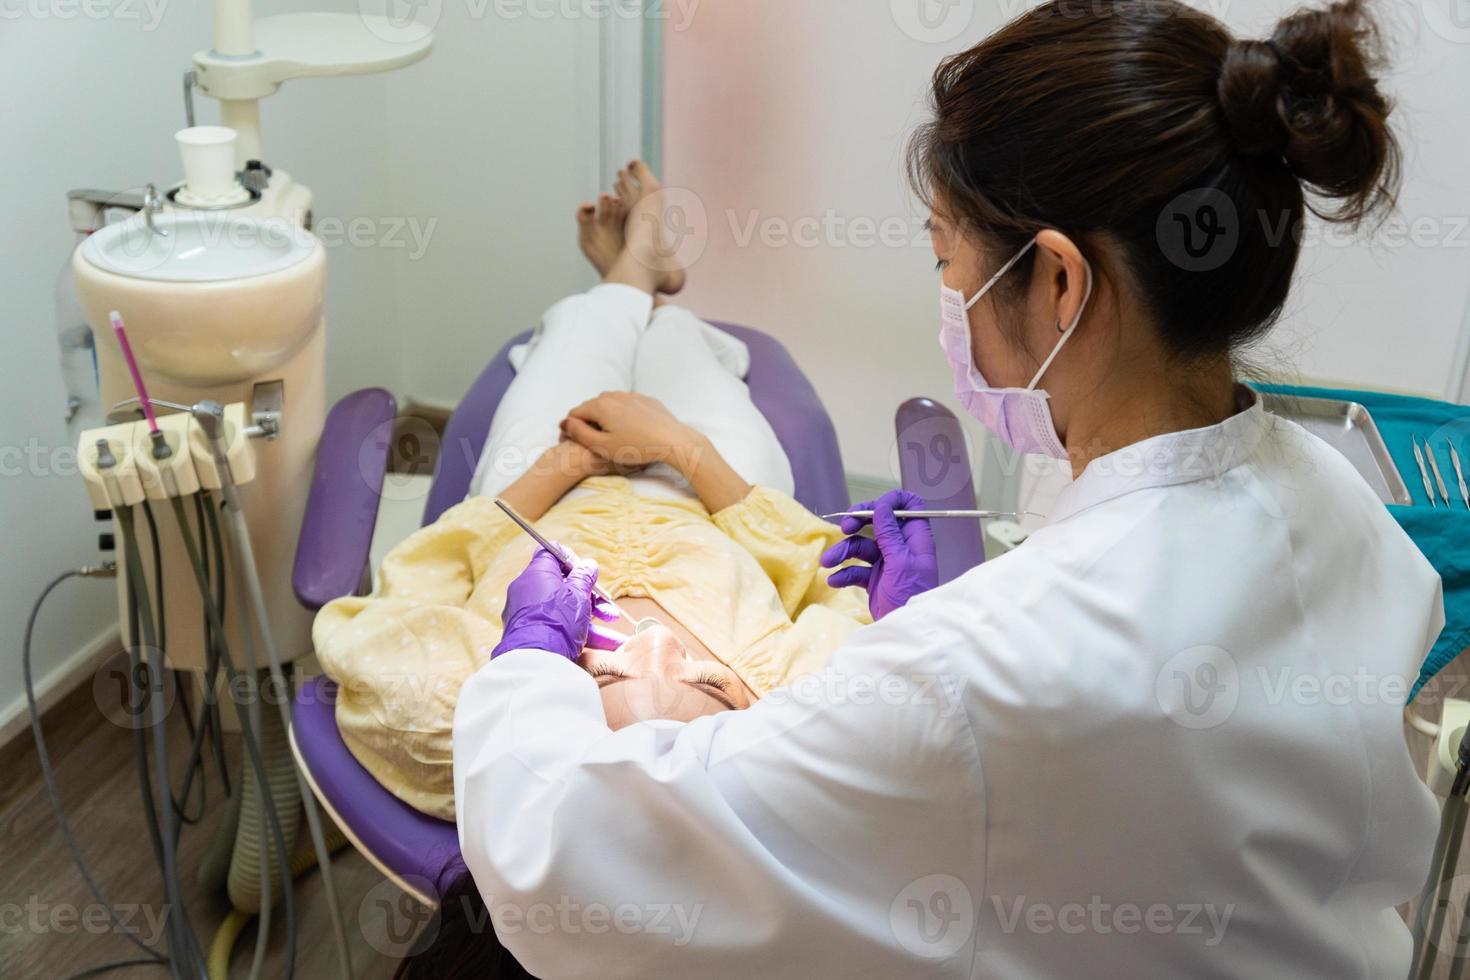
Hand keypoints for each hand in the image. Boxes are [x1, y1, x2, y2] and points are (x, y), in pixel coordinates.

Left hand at [491, 546, 622, 659]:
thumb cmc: (558, 620)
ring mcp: (527, 613)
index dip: (573, 561)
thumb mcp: (579, 595)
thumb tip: (588, 565)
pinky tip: (604, 646)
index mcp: (537, 573)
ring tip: (615, 638)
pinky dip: (578, 634)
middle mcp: (527, 590)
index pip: (552, 554)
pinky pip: (557, 628)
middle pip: (562, 586)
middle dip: (589, 598)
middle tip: (607, 609)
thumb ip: (584, 578)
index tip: (587, 573)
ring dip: (590, 621)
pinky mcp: (529, 633)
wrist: (536, 658)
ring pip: (563, 610)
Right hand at [560, 392, 693, 471]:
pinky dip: (622, 415)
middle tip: (591, 442)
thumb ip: (579, 433)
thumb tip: (565, 423)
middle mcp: (613, 395)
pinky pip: (626, 405)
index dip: (570, 429)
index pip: (574, 413)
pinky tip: (630, 430)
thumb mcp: (602, 446)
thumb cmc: (637, 446)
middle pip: (591, 407)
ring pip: (609, 405)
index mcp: (600, 405)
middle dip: (586, 422)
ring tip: (611, 437)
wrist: (673, 440)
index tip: (572, 443)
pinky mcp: (646, 400)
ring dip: (604, 418)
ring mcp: (631, 395)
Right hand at [819, 490, 938, 619]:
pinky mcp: (874, 580)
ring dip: (842, 552)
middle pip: (878, 522)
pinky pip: (855, 569)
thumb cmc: (911, 598)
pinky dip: (844, 573)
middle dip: (859, 523)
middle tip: (844, 527)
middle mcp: (901, 547)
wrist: (905, 632)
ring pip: (861, 547)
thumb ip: (890, 534)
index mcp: (915, 539)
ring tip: (827, 562)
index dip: (891, 502)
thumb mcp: (900, 563)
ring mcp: (887, 563)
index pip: (909, 506)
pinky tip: (835, 581)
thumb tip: (883, 506)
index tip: (873, 509)